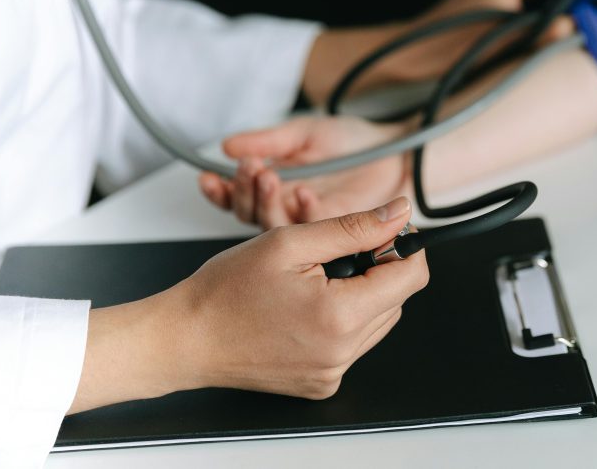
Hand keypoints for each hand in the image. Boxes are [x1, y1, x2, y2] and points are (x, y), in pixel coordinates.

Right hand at [70, 198, 428, 412]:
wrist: (185, 338)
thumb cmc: (225, 290)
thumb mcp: (291, 242)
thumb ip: (354, 226)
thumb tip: (400, 213)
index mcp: (340, 317)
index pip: (412, 277)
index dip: (403, 247)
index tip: (384, 231)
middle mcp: (342, 353)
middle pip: (396, 299)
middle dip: (376, 269)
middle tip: (332, 253)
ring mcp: (332, 373)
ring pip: (377, 320)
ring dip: (360, 294)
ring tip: (315, 280)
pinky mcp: (321, 383)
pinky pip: (353, 344)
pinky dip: (341, 320)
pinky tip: (306, 306)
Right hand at [199, 116, 410, 227]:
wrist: (396, 150)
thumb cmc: (354, 142)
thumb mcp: (306, 133)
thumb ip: (269, 141)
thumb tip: (228, 146)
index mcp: (277, 188)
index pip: (239, 197)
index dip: (223, 189)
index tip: (210, 176)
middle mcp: (290, 212)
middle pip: (252, 215)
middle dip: (244, 191)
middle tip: (251, 168)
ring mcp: (311, 228)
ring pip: (277, 228)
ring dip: (268, 202)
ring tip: (269, 175)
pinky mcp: (335, 237)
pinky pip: (313, 232)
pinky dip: (305, 211)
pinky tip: (304, 192)